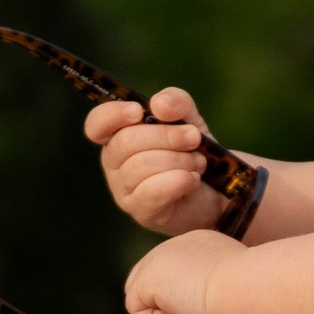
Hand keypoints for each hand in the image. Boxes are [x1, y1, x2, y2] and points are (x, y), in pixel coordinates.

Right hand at [85, 84, 227, 235]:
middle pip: (125, 142)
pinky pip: (153, 192)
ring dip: (178, 160)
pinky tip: (193, 179)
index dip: (112, 115)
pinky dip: (179, 180)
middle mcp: (114, 163)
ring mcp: (123, 190)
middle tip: (194, 137)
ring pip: (141, 166)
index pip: (96, 125)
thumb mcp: (188, 119)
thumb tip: (159, 104)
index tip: (139, 111)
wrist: (216, 190)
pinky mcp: (141, 211)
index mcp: (117, 135)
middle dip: (166, 136)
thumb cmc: (192, 152)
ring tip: (198, 162)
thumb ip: (176, 102)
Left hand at [123, 231, 238, 313]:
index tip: (206, 305)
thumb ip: (206, 294)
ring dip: (161, 312)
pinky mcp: (147, 278)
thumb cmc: (250, 297)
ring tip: (190, 312)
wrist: (249, 290)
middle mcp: (178, 245)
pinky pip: (136, 308)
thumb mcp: (229, 290)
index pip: (177, 273)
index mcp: (203, 244)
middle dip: (164, 303)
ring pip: (140, 294)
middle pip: (151, 278)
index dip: (183, 295)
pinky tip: (181, 312)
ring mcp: (159, 258)